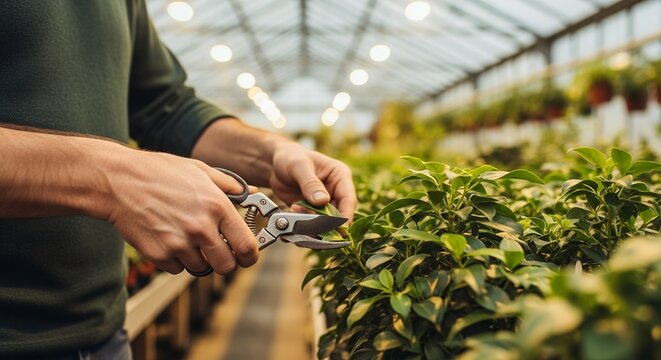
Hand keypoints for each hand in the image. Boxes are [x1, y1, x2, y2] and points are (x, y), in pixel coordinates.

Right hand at [104, 148, 257, 274]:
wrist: (118, 181)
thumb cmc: (159, 172)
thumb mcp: (200, 170)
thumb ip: (230, 185)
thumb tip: (250, 193)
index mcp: (217, 207)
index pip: (247, 247)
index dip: (251, 255)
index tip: (247, 255)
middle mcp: (200, 228)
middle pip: (227, 266)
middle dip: (225, 261)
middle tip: (218, 250)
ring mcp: (178, 244)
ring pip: (201, 268)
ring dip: (199, 258)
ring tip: (187, 236)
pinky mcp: (159, 255)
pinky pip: (177, 268)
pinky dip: (176, 259)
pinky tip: (169, 238)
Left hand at [269, 142, 356, 220]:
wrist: (276, 164)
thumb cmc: (290, 158)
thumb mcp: (299, 166)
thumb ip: (310, 183)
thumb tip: (323, 201)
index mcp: (340, 175)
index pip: (348, 199)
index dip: (345, 215)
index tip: (340, 229)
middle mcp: (335, 190)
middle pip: (339, 214)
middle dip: (326, 223)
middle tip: (312, 224)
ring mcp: (325, 202)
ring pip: (326, 221)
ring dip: (313, 223)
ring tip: (297, 211)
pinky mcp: (313, 210)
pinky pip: (313, 223)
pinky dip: (304, 222)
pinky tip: (293, 211)